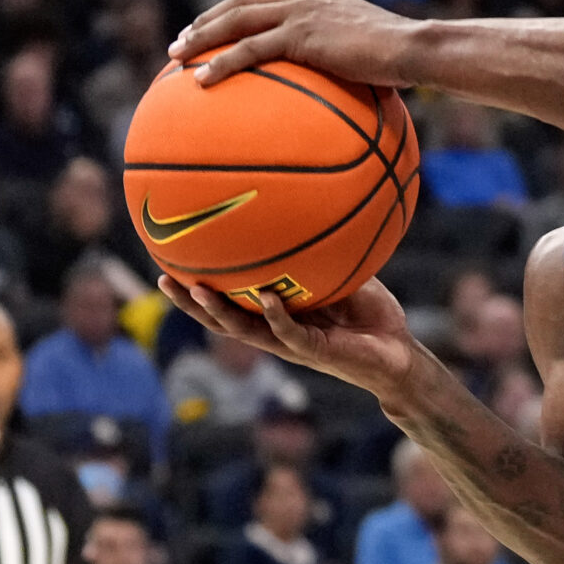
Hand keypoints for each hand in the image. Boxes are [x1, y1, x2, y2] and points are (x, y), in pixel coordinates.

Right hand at [157, 276, 419, 403]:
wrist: (401, 356)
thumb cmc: (371, 316)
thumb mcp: (343, 274)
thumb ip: (324, 252)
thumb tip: (309, 208)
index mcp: (276, 315)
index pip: (228, 302)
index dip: (198, 288)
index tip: (169, 263)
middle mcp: (276, 331)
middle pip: (221, 319)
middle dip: (190, 303)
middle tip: (162, 279)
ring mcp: (293, 344)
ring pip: (245, 332)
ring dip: (219, 313)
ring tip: (196, 291)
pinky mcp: (317, 352)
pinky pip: (290, 334)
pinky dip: (276, 316)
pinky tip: (264, 298)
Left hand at [169, 0, 418, 87]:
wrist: (415, 49)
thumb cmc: (404, 61)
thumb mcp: (371, 55)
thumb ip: (349, 62)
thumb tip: (344, 94)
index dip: (231, 13)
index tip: (209, 29)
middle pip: (240, 4)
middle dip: (205, 22)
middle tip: (180, 42)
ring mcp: (301, 13)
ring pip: (236, 22)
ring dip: (201, 39)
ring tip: (177, 57)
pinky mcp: (300, 35)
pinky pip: (249, 50)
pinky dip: (221, 63)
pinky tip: (201, 80)